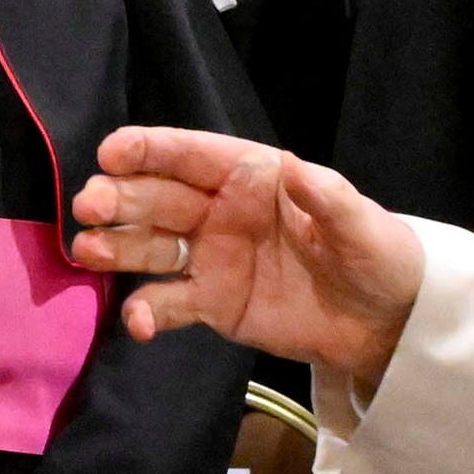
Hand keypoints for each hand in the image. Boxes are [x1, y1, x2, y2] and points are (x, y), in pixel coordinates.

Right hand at [71, 126, 426, 398]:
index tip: (110, 151)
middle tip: (89, 206)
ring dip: (116, 247)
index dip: (149, 150)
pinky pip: (169, 303)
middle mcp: (220, 211)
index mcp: (251, 176)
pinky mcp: (212, 303)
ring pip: (151, 246)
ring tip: (87, 252)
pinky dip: (146, 312)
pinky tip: (136, 323)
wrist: (386, 321)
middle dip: (120, 198)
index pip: (191, 156)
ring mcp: (211, 258)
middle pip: (158, 199)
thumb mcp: (361, 224)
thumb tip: (295, 169)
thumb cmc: (376, 254)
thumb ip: (326, 198)